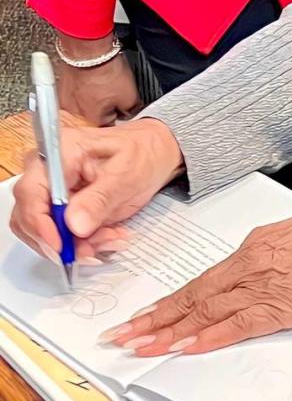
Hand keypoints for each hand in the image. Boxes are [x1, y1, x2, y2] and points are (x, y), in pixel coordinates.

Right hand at [11, 118, 183, 262]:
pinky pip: (62, 236)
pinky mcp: (63, 209)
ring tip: (111, 237)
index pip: (30, 192)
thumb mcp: (126, 174)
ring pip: (45, 232)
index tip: (60, 246)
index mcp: (59, 153)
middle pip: (31, 217)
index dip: (39, 223)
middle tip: (93, 248)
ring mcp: (53, 192)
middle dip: (61, 241)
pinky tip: (109, 235)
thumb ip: (100, 199)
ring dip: (77, 245)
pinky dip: (84, 243)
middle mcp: (47, 172)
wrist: (152, 153)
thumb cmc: (140, 152)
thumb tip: (74, 225)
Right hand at [55, 40, 142, 125]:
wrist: (88, 49)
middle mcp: (75, 115)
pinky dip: (84, 89)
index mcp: (93, 121)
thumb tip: (131, 114)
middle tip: (113, 92)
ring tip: (102, 84)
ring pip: (84, 106)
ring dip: (93, 98)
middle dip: (106, 108)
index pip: (110, 127)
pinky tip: (91, 79)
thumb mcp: (130, 96)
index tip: (124, 107)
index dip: (120, 116)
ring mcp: (65, 101)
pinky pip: (76, 94)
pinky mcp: (61, 88)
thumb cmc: (105, 71)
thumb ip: (131, 111)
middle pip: (95, 118)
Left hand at [106, 185, 291, 356]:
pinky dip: (209, 337)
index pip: (200, 283)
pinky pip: (237, 326)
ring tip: (138, 347)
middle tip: (120, 336)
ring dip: (169, 333)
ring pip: (205, 312)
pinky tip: (185, 348)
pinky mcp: (283, 306)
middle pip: (191, 298)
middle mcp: (248, 267)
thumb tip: (261, 273)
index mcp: (252, 249)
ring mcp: (263, 287)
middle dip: (153, 320)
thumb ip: (274, 258)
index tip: (142, 316)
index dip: (168, 303)